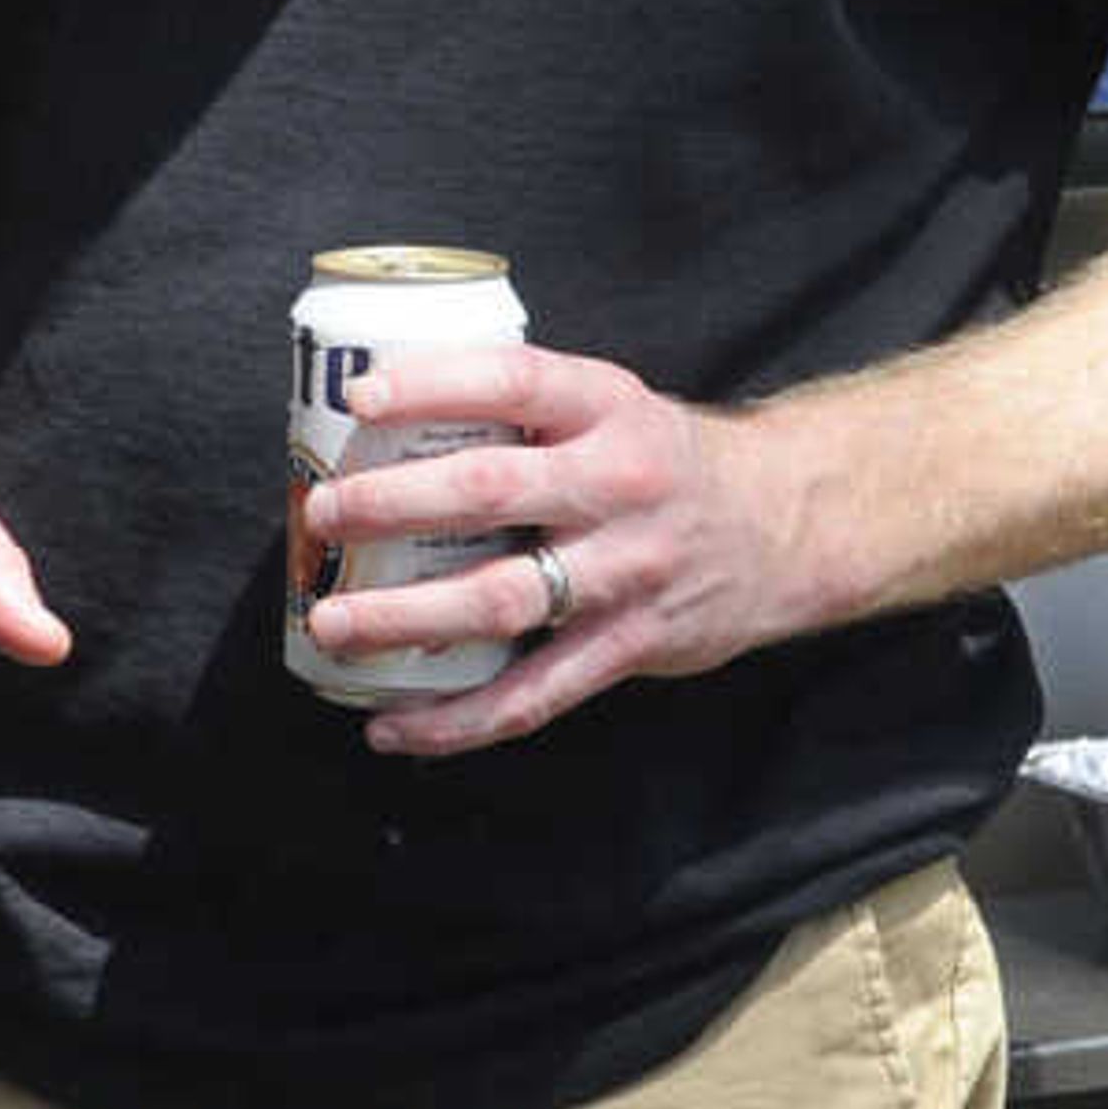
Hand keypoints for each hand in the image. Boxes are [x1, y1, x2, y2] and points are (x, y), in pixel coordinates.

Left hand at [297, 335, 809, 759]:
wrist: (784, 526)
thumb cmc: (660, 462)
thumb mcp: (611, 407)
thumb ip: (524, 409)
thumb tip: (379, 407)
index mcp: (608, 408)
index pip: (515, 380)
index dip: (434, 384)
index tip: (361, 396)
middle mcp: (619, 485)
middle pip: (489, 492)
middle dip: (392, 504)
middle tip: (322, 515)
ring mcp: (625, 571)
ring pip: (501, 600)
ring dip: (405, 617)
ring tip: (333, 624)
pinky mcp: (629, 646)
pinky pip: (533, 694)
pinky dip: (457, 719)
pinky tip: (393, 728)